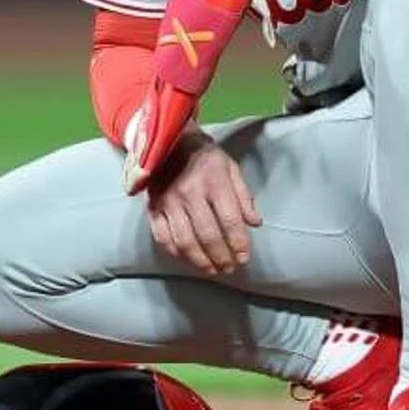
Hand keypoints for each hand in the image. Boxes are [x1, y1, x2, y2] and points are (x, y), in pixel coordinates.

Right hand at [145, 129, 262, 274]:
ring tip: (212, 269)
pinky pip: (163, 237)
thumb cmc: (204, 156)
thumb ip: (243, 196)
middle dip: (222, 256)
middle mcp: (190, 192)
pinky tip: (188, 259)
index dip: (239, 242)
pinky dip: (177, 253)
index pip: (230, 219)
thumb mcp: (230, 167)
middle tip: (230, 268)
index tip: (244, 257)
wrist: (167, 140)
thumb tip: (255, 223)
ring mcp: (169, 201)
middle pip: (208, 235)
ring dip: (201, 260)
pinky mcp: (153, 207)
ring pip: (185, 241)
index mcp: (214, 180)